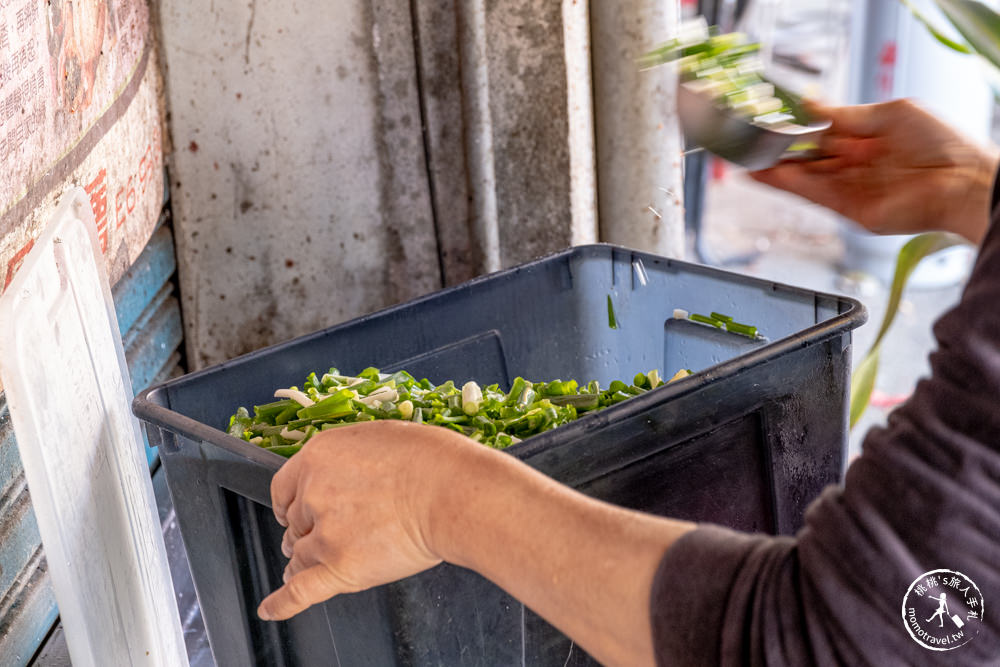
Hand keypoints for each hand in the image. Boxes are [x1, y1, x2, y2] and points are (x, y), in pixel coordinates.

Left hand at [257, 421, 468, 620]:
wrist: (451, 490)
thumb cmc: (430, 460)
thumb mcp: (378, 437)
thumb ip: (348, 458)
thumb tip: (345, 471)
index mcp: (318, 457)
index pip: (285, 488)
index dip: (291, 503)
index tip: (293, 512)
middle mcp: (313, 494)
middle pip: (295, 522)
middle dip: (303, 531)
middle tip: (317, 536)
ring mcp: (325, 534)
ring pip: (300, 555)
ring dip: (301, 561)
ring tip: (305, 566)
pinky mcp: (341, 568)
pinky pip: (301, 591)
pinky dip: (283, 603)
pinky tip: (272, 609)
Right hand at [751, 99, 999, 243]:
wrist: (963, 182)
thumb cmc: (943, 145)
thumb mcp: (892, 113)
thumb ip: (847, 115)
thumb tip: (811, 106)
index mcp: (866, 140)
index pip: (821, 135)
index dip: (795, 130)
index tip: (771, 123)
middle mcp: (856, 166)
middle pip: (807, 158)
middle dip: (778, 151)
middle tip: (750, 142)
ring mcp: (851, 188)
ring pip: (803, 178)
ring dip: (774, 170)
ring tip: (748, 159)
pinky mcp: (850, 209)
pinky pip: (812, 194)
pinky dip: (787, 185)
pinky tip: (766, 174)